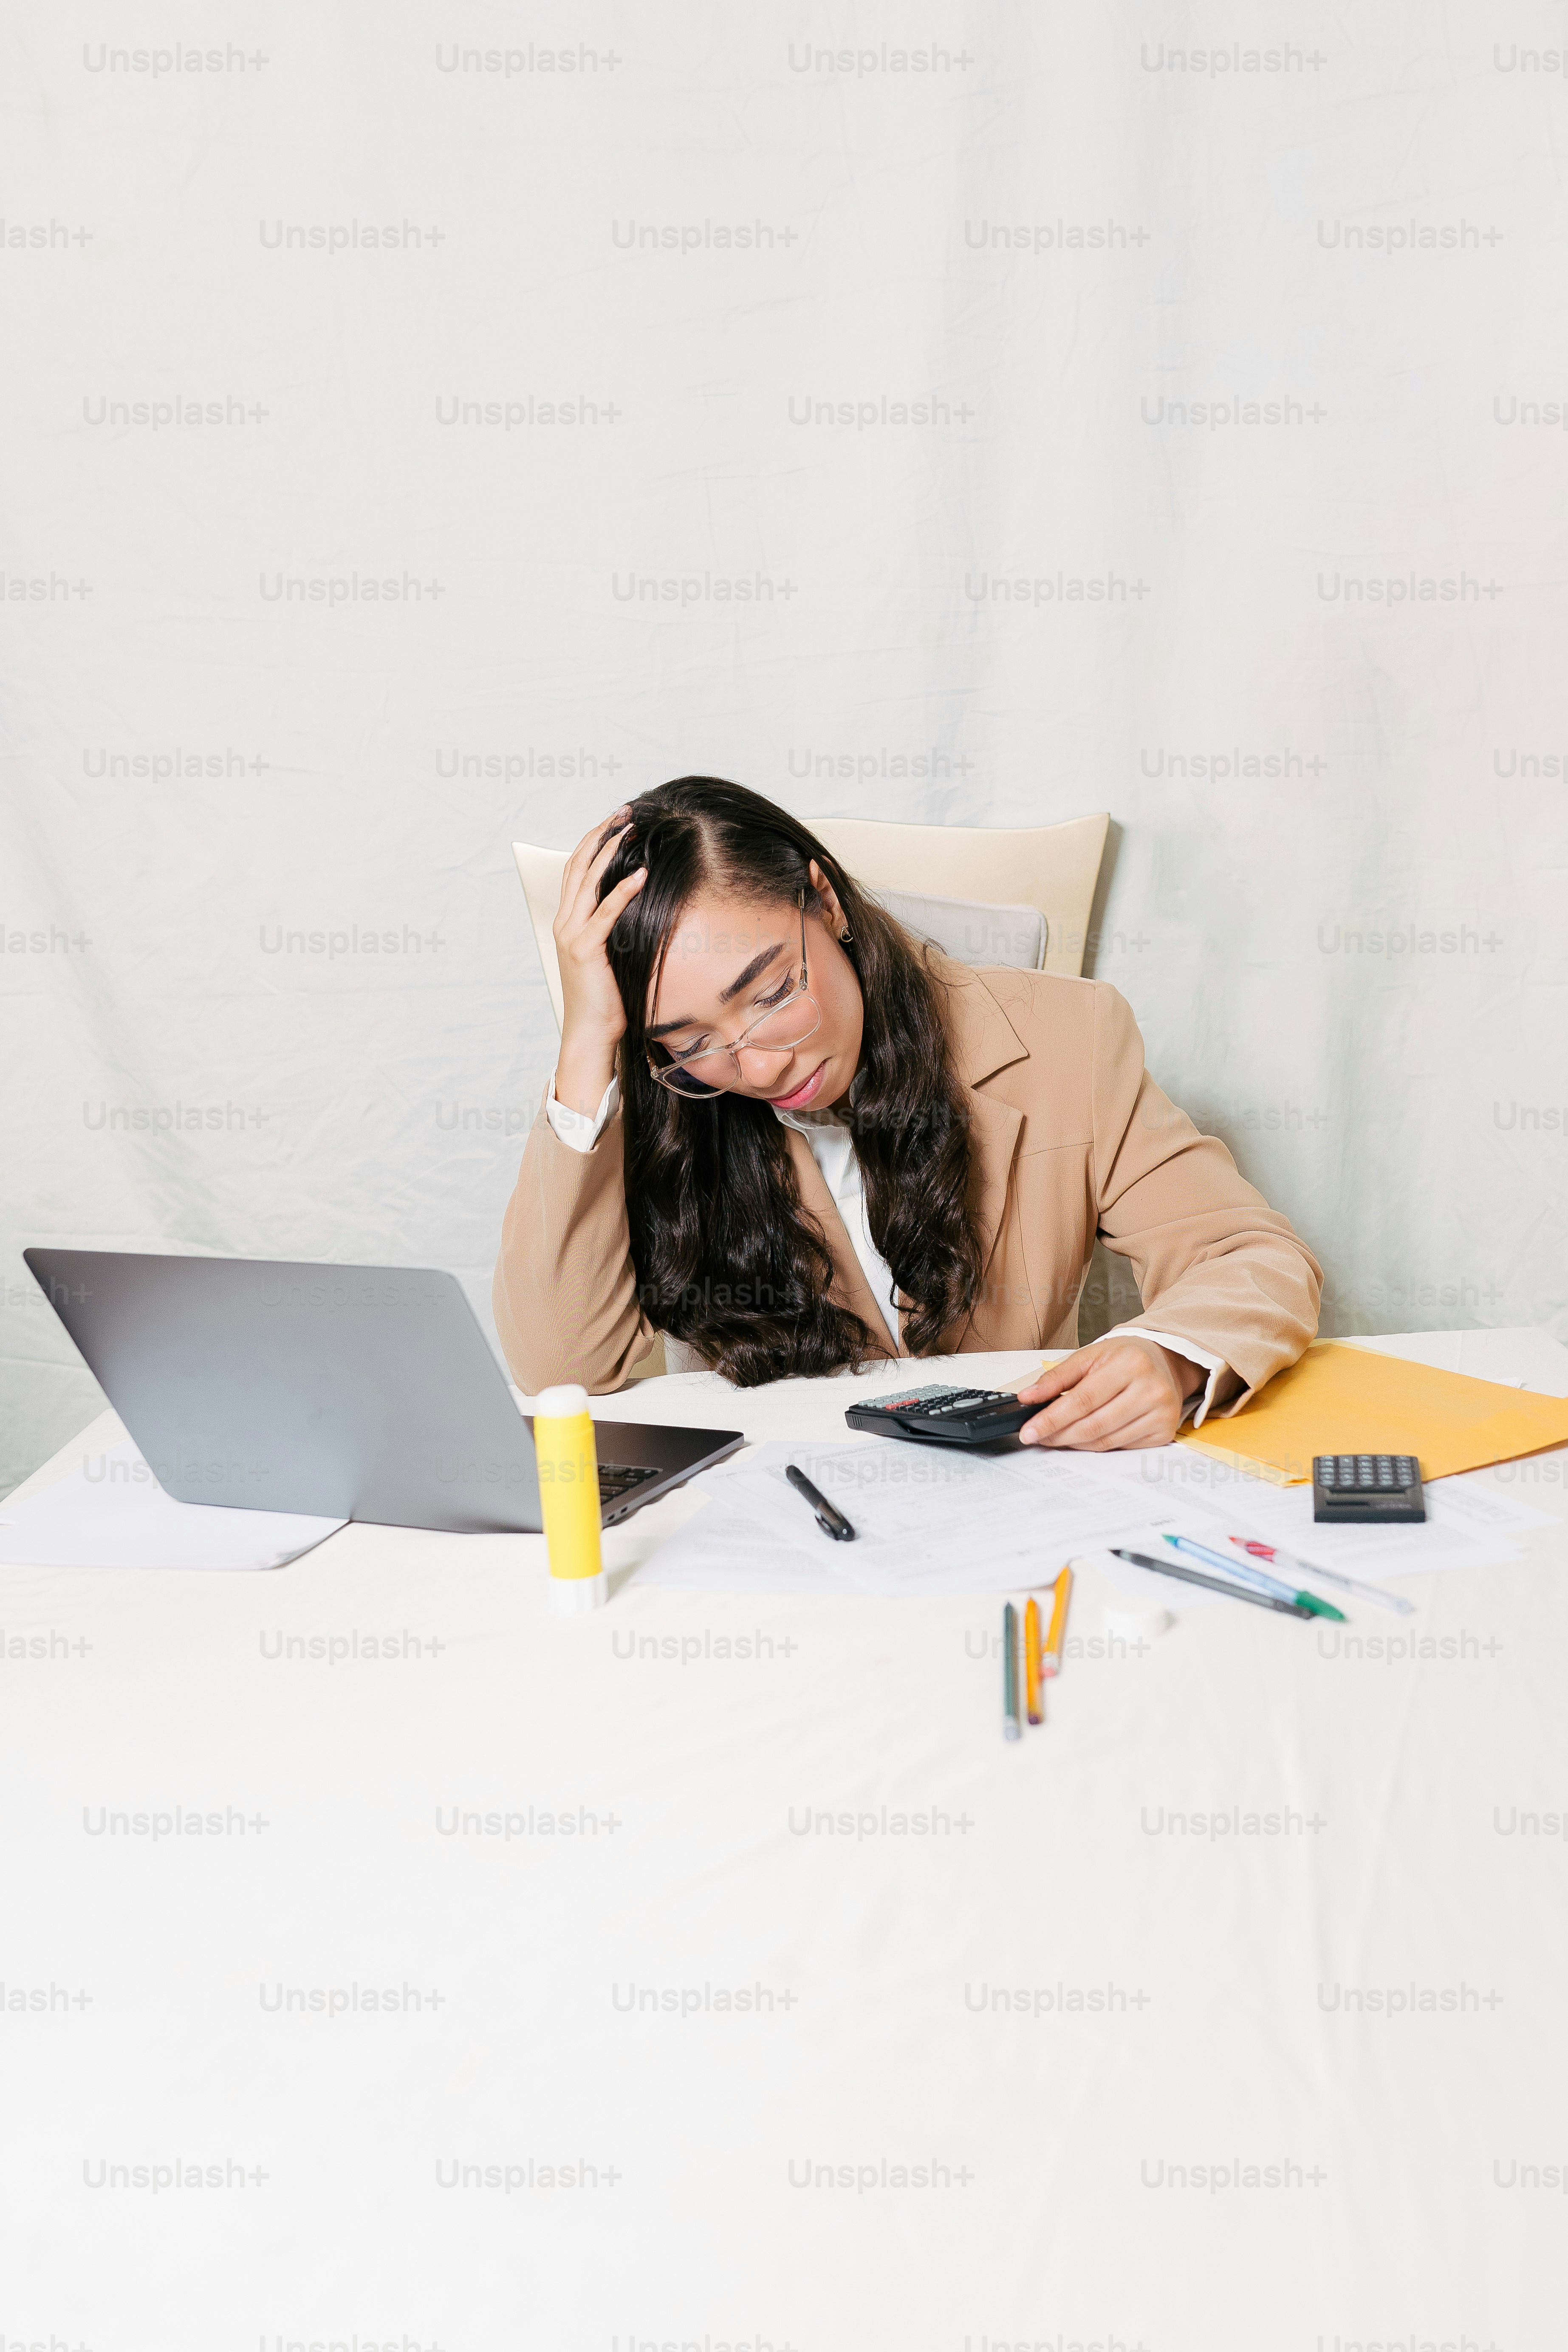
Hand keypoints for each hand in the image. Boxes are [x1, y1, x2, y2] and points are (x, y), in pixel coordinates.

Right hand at [553, 809, 646, 1113]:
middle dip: (601, 834)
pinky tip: (640, 874)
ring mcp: (572, 935)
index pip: (577, 870)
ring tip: (630, 830)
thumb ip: (614, 928)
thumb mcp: (608, 954)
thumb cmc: (605, 997)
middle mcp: (565, 922)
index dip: (594, 841)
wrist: (590, 1032)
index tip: (616, 821)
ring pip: (588, 881)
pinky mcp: (586, 949)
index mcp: (568, 921)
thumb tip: (640, 903)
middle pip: (579, 865)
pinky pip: (605, 913)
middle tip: (624, 812)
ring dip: (610, 852)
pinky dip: (622, 891)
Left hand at [1014, 1337, 1202, 1451]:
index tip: (1029, 1430)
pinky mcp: (1164, 1432)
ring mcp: (1160, 1414)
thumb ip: (1056, 1378)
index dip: (1052, 1419)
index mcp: (1130, 1364)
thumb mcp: (1089, 1356)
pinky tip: (1083, 1437)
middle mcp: (1151, 1390)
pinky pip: (1120, 1447)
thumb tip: (1028, 1397)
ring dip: (1074, 1443)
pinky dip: (1096, 1445)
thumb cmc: (1124, 1357)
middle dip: (1058, 1435)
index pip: (1082, 1400)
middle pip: (1093, 1425)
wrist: (1164, 1361)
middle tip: (1037, 1437)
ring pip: (1105, 1441)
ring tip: (1056, 1436)